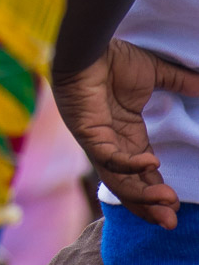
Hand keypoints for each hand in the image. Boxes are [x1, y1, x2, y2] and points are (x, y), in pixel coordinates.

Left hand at [52, 39, 198, 227]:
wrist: (88, 44)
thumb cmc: (112, 58)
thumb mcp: (153, 76)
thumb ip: (180, 83)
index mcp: (125, 135)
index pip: (141, 173)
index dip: (156, 190)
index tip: (175, 205)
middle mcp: (110, 143)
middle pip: (128, 185)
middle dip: (148, 205)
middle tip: (170, 221)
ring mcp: (97, 139)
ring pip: (117, 179)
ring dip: (142, 194)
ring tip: (167, 202)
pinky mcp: (86, 132)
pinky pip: (108, 156)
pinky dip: (129, 164)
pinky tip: (151, 164)